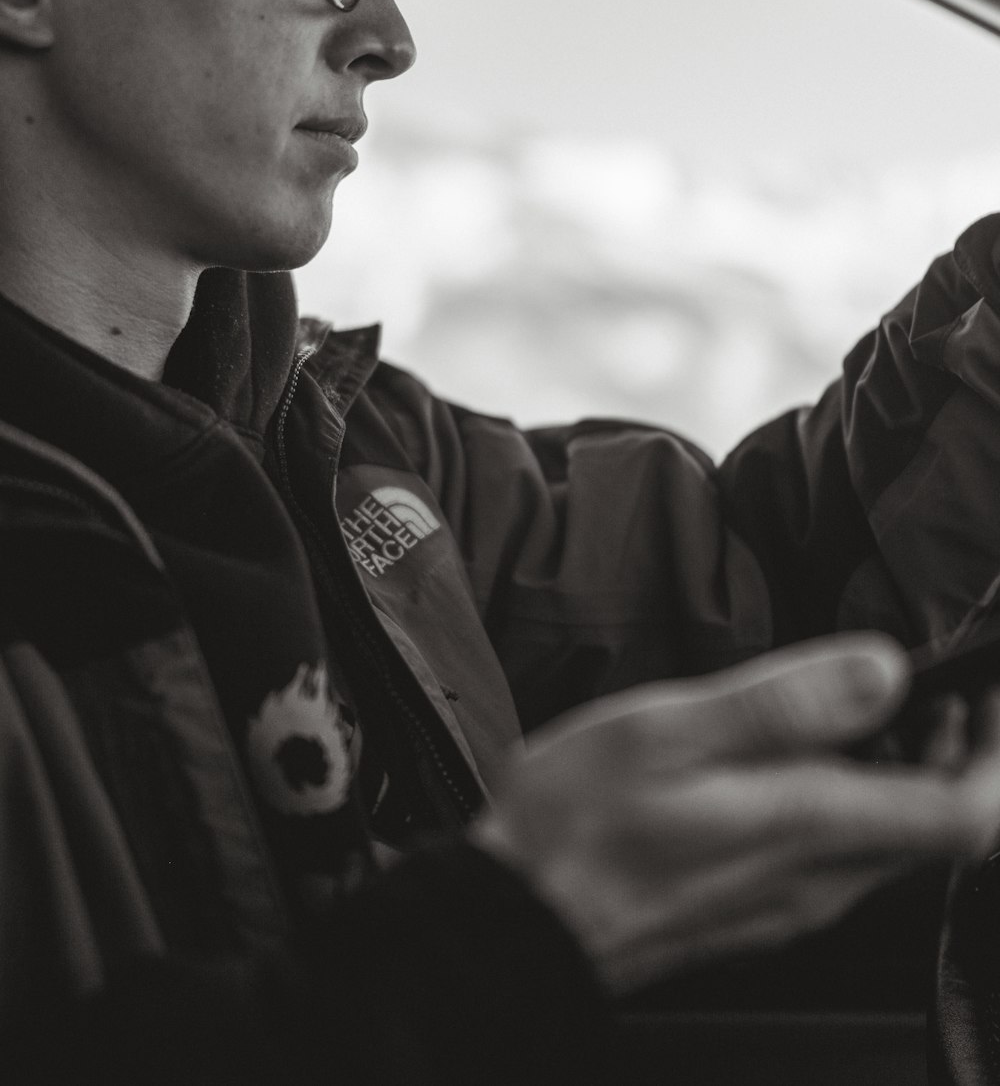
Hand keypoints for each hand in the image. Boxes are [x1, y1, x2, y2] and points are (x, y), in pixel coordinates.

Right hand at [470, 634, 999, 994]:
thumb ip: (781, 704)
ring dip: (905, 769)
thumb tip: (883, 670)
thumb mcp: (667, 733)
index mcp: (807, 828)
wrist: (515, 925)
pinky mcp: (758, 905)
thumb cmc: (573, 826)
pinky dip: (851, 796)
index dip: (994, 747)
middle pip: (939, 825)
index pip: (966, 812)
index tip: (979, 685)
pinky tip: (798, 755)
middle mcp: (818, 879)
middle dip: (956, 747)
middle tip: (933, 678)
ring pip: (890, 838)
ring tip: (872, 703)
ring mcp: (790, 900)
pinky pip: (838, 852)